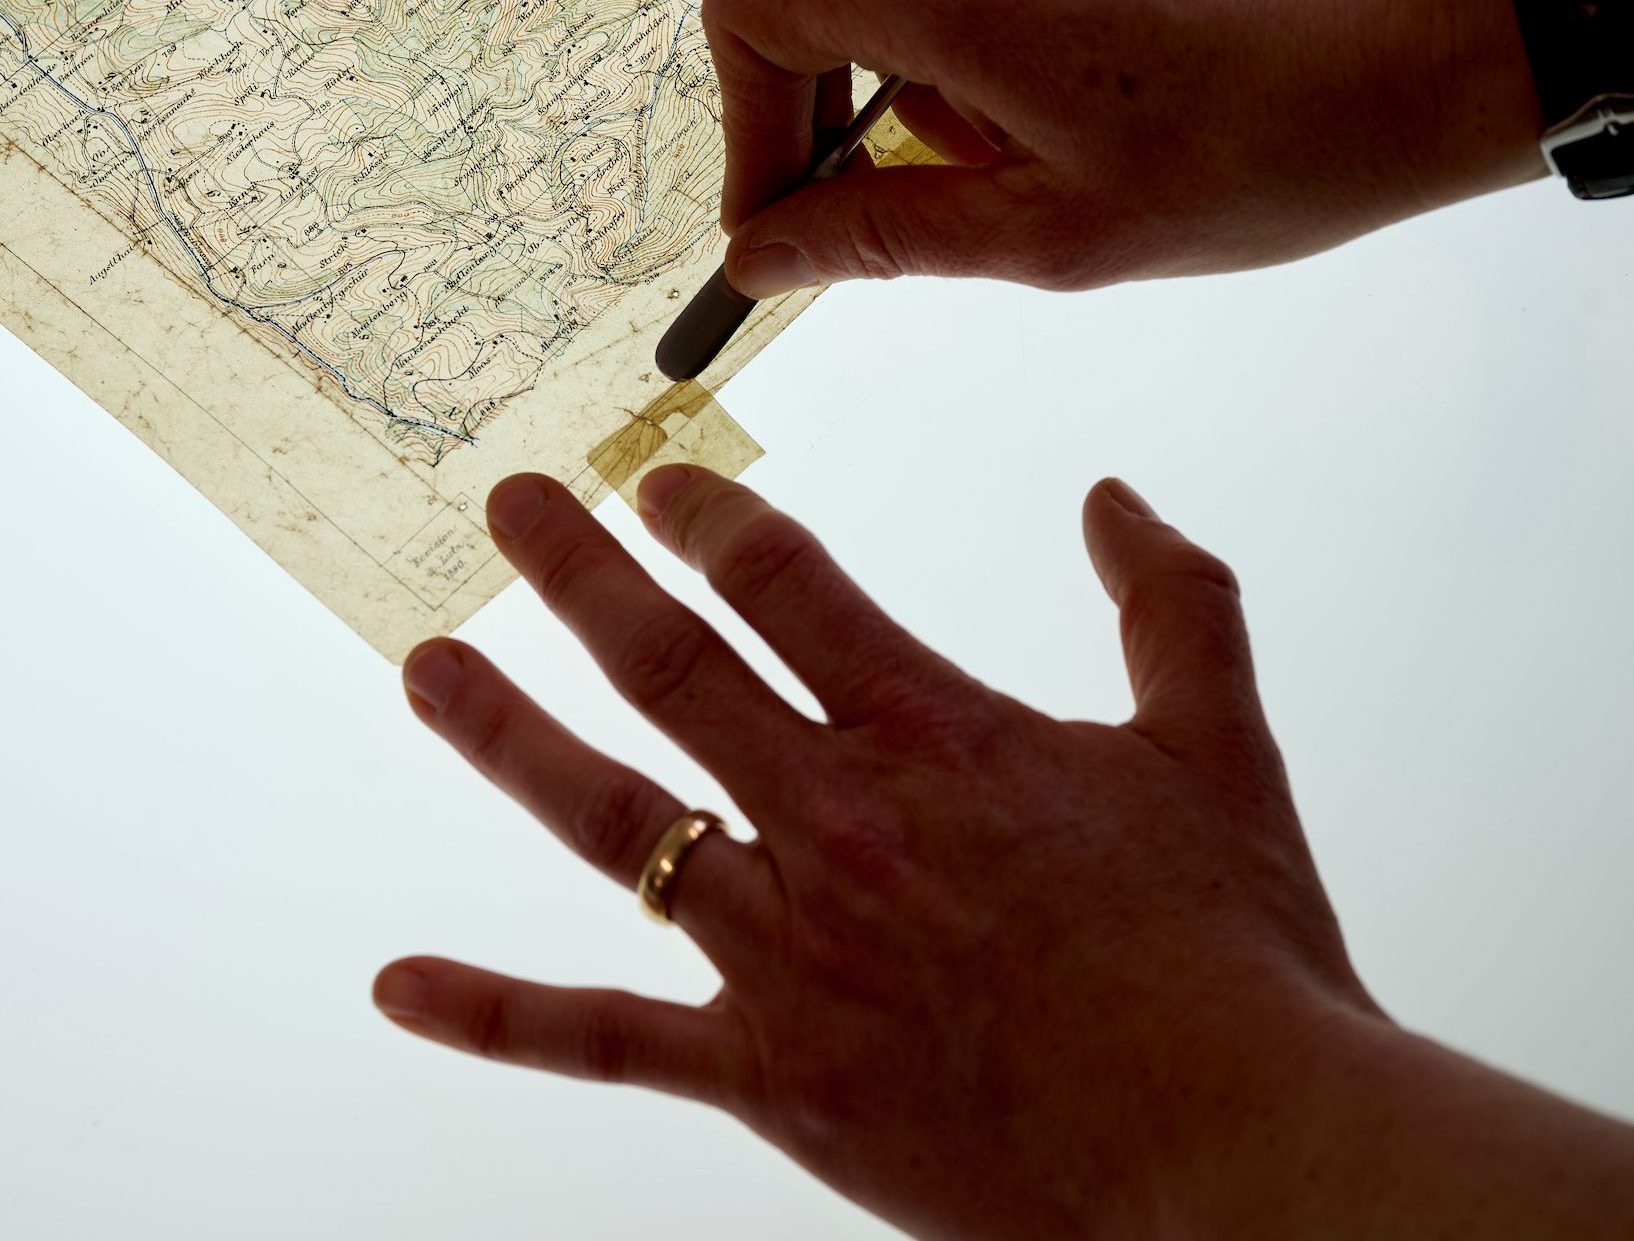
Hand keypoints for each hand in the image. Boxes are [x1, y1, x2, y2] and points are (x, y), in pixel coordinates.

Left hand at [373, 468, 1633, 1237]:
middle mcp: (835, 822)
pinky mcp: (769, 1075)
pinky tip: (399, 983)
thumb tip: (1116, 496)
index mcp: (934, 736)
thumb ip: (1172, 604)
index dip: (709, 519)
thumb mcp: (1221, 750)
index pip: (785, 585)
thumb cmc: (1234, 957)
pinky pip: (605, 1041)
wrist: (1234, 1149)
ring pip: (612, 819)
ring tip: (425, 668)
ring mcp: (788, 950)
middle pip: (674, 667)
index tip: (659, 483)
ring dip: (505, 738)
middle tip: (512, 502)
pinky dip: (495, 1018)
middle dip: (584, 573)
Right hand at [698, 0, 1542, 297]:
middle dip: (831, 113)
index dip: (746, 126)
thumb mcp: (1047, 237)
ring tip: (1016, 139)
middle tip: (908, 202)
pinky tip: (1022, 34)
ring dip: (910, 61)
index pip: (753, 18)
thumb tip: (762, 253)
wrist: (1409, 69)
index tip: (791, 210)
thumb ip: (881, 236)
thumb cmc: (1253, 162)